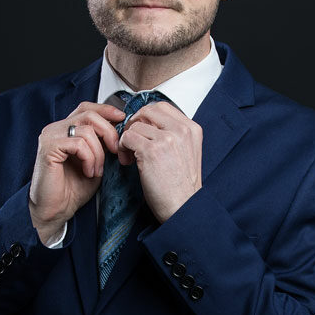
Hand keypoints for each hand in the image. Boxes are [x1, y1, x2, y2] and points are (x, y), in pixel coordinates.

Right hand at [29, 102, 124, 242]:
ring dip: (99, 153)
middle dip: (108, 132)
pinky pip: (78, 144)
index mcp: (65, 129)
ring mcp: (50, 136)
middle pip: (89, 115)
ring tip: (97, 170)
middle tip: (115, 151)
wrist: (56, 210)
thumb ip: (102, 143)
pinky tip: (88, 172)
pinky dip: (89, 158)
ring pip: (86, 131)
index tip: (122, 118)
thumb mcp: (95, 160)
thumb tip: (120, 127)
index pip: (86, 107)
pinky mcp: (48, 148)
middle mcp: (55, 129)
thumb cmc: (73, 188)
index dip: (105, 109)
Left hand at [118, 102, 202, 223]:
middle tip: (131, 140)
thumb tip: (148, 124)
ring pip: (135, 125)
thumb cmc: (181, 186)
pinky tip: (128, 162)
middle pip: (147, 110)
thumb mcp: (186, 152)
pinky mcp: (151, 151)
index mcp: (192, 129)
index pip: (162, 106)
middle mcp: (181, 130)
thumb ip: (174, 135)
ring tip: (130, 156)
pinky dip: (122, 148)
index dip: (146, 116)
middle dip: (135, 123)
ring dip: (127, 139)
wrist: (183, 208)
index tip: (141, 130)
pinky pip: (127, 137)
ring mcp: (167, 139)